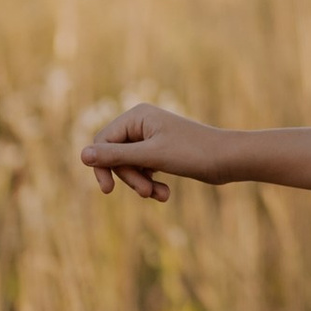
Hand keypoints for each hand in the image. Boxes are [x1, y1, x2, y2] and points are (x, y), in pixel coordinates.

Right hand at [81, 103, 215, 202]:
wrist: (228, 159)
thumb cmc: (192, 153)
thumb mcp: (150, 156)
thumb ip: (115, 156)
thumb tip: (82, 155)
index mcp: (137, 115)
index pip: (103, 141)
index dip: (102, 166)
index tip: (107, 190)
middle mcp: (141, 123)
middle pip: (115, 156)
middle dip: (129, 177)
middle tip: (146, 192)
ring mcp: (151, 137)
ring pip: (129, 166)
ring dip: (141, 183)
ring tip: (161, 195)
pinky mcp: (161, 152)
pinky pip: (143, 170)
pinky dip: (151, 183)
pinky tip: (164, 193)